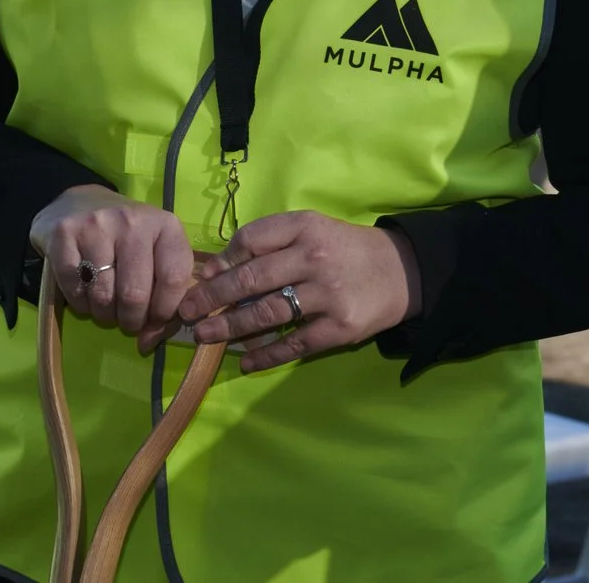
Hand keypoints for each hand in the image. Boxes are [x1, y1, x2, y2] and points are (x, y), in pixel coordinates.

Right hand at [30, 185, 194, 352]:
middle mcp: (133, 221)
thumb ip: (164, 296)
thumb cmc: (125, 236)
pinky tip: (86, 296)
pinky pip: (74, 289)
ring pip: (103, 295)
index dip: (166, 311)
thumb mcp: (155, 254)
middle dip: (132, 320)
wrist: (79, 202)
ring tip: (106, 308)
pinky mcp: (63, 234)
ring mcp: (96, 225)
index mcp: (165, 226)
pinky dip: (80, 304)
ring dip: (104, 315)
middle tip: (128, 320)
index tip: (156, 319)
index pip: (174, 279)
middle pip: (135, 294)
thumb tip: (149, 342)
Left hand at [179, 211, 418, 373]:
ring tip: (204, 337)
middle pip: (251, 279)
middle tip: (186, 312)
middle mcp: (314, 258)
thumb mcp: (313, 230)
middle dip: (212, 298)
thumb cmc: (346, 249)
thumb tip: (218, 268)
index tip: (202, 278)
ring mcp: (328, 295)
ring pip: (266, 313)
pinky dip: (266, 356)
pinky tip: (246, 361)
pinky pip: (293, 345)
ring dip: (229, 328)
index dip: (221, 260)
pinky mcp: (339, 327)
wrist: (403, 271)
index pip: (251, 240)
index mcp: (305, 228)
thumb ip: (272, 242)